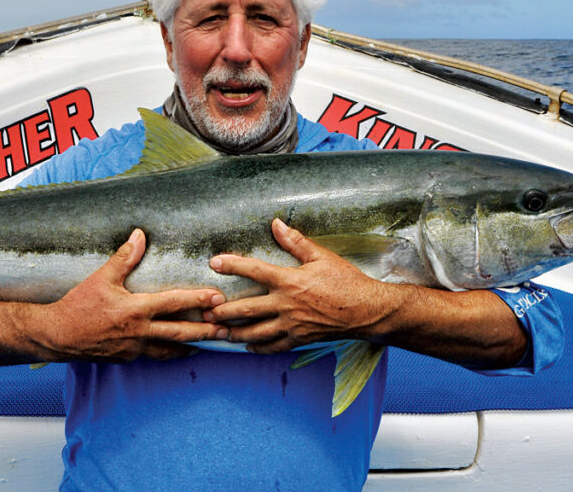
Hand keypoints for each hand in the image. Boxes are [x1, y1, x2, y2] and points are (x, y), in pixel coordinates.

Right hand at [36, 228, 227, 361]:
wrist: (57, 336)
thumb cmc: (78, 305)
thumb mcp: (101, 278)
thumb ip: (124, 258)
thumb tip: (139, 235)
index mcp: (136, 310)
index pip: (174, 303)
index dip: (198, 300)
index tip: (218, 298)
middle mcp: (139, 332)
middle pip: (180, 332)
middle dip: (206, 331)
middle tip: (228, 330)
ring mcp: (134, 349)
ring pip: (170, 350)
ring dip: (191, 346)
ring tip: (210, 345)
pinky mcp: (127, 358)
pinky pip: (153, 355)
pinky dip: (169, 353)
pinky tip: (178, 350)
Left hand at [204, 219, 391, 353]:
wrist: (367, 311)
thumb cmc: (346, 281)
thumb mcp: (321, 256)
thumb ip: (295, 242)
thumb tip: (276, 224)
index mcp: (289, 281)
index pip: (254, 270)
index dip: (232, 265)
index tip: (214, 263)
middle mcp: (286, 305)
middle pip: (246, 309)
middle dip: (223, 311)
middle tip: (205, 311)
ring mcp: (291, 325)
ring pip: (255, 333)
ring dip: (235, 333)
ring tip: (219, 332)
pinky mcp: (299, 339)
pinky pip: (274, 346)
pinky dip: (258, 348)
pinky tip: (248, 347)